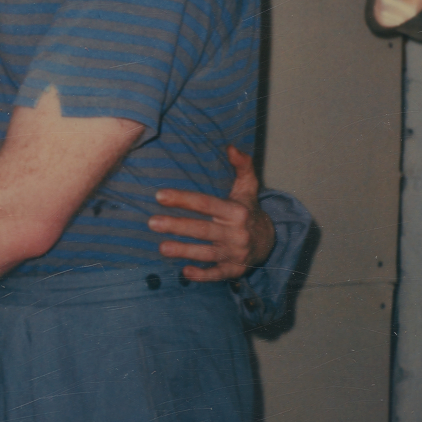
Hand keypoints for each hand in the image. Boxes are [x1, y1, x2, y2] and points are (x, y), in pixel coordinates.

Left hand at [147, 146, 274, 282]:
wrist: (269, 240)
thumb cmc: (248, 210)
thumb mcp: (248, 187)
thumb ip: (241, 165)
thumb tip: (230, 147)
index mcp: (236, 211)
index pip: (206, 203)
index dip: (183, 199)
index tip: (160, 195)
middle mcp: (236, 233)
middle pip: (203, 229)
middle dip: (177, 226)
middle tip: (152, 223)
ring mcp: (235, 253)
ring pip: (207, 253)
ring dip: (184, 251)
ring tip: (162, 247)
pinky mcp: (234, 270)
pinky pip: (217, 274)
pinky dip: (203, 275)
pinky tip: (185, 272)